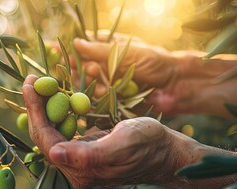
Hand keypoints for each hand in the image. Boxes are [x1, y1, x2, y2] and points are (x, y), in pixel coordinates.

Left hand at [22, 74, 176, 188]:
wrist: (166, 151)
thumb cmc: (149, 145)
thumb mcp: (121, 144)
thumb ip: (89, 154)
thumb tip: (55, 154)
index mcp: (81, 170)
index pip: (46, 141)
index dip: (35, 113)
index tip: (30, 86)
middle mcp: (76, 168)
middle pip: (45, 136)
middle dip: (36, 108)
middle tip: (32, 81)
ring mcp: (81, 160)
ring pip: (53, 133)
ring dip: (45, 109)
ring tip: (41, 86)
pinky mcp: (87, 151)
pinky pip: (64, 131)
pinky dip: (58, 113)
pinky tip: (57, 98)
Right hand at [71, 33, 193, 115]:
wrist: (175, 85)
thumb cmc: (155, 62)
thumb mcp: (127, 52)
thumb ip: (100, 49)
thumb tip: (76, 42)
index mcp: (110, 48)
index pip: (85, 48)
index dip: (74, 51)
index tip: (61, 53)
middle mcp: (107, 65)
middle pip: (82, 67)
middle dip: (83, 68)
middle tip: (91, 70)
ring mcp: (110, 82)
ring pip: (87, 84)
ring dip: (91, 82)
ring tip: (102, 82)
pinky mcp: (113, 98)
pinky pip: (97, 98)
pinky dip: (98, 95)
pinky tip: (104, 92)